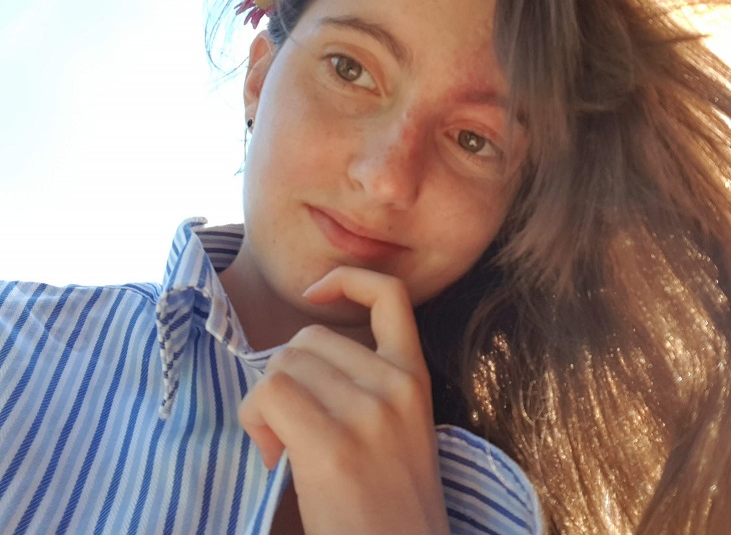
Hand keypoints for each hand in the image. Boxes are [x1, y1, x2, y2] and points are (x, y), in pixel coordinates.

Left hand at [238, 267, 449, 534]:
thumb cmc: (389, 509)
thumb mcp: (400, 433)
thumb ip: (365, 387)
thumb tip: (292, 362)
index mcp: (415, 380)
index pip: (390, 296)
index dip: (347, 280)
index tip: (316, 294)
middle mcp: (396, 387)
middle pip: (307, 338)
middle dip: (284, 376)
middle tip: (290, 429)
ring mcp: (369, 414)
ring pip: (282, 365)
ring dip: (265, 403)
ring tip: (284, 448)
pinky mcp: (334, 447)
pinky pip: (269, 395)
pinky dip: (255, 421)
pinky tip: (274, 456)